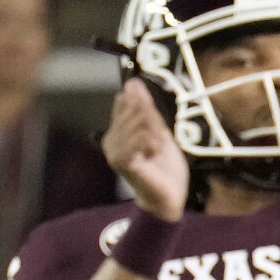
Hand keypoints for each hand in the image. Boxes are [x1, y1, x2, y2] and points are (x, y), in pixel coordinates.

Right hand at [102, 79, 189, 221]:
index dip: (148, 109)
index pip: (127, 102)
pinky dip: (153, 142)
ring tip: (157, 150)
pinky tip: (154, 154)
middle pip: (134, 110)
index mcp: (116, 132)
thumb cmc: (164, 169)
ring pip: (139, 122)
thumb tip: (132, 83)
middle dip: (154, 122)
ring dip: (156, 134)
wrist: (168, 197)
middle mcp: (110, 141)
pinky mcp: (122, 161)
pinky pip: (140, 137)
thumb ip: (146, 109)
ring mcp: (114, 151)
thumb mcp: (158, 131)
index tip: (158, 128)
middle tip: (160, 143)